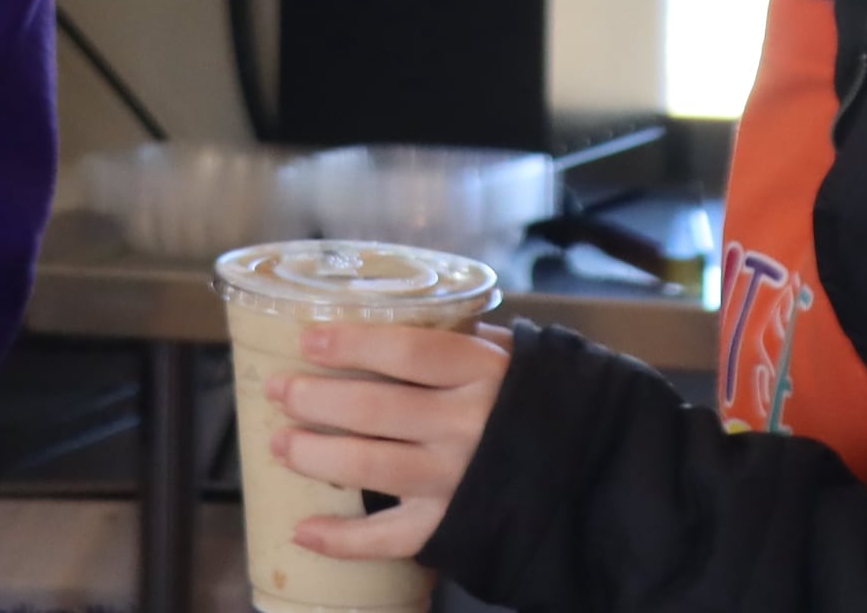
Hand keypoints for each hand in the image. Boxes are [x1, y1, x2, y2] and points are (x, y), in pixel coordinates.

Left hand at [272, 320, 510, 562]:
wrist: (589, 467)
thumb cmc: (534, 397)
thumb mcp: (506, 354)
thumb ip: (452, 340)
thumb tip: (374, 326)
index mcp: (482, 372)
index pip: (408, 352)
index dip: (352, 345)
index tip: (307, 340)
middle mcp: (467, 425)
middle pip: (375, 410)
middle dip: (315, 400)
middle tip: (278, 390)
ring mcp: (457, 479)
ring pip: (370, 467)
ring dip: (314, 457)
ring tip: (279, 444)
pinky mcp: (452, 524)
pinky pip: (389, 538)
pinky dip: (342, 540)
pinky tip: (302, 530)